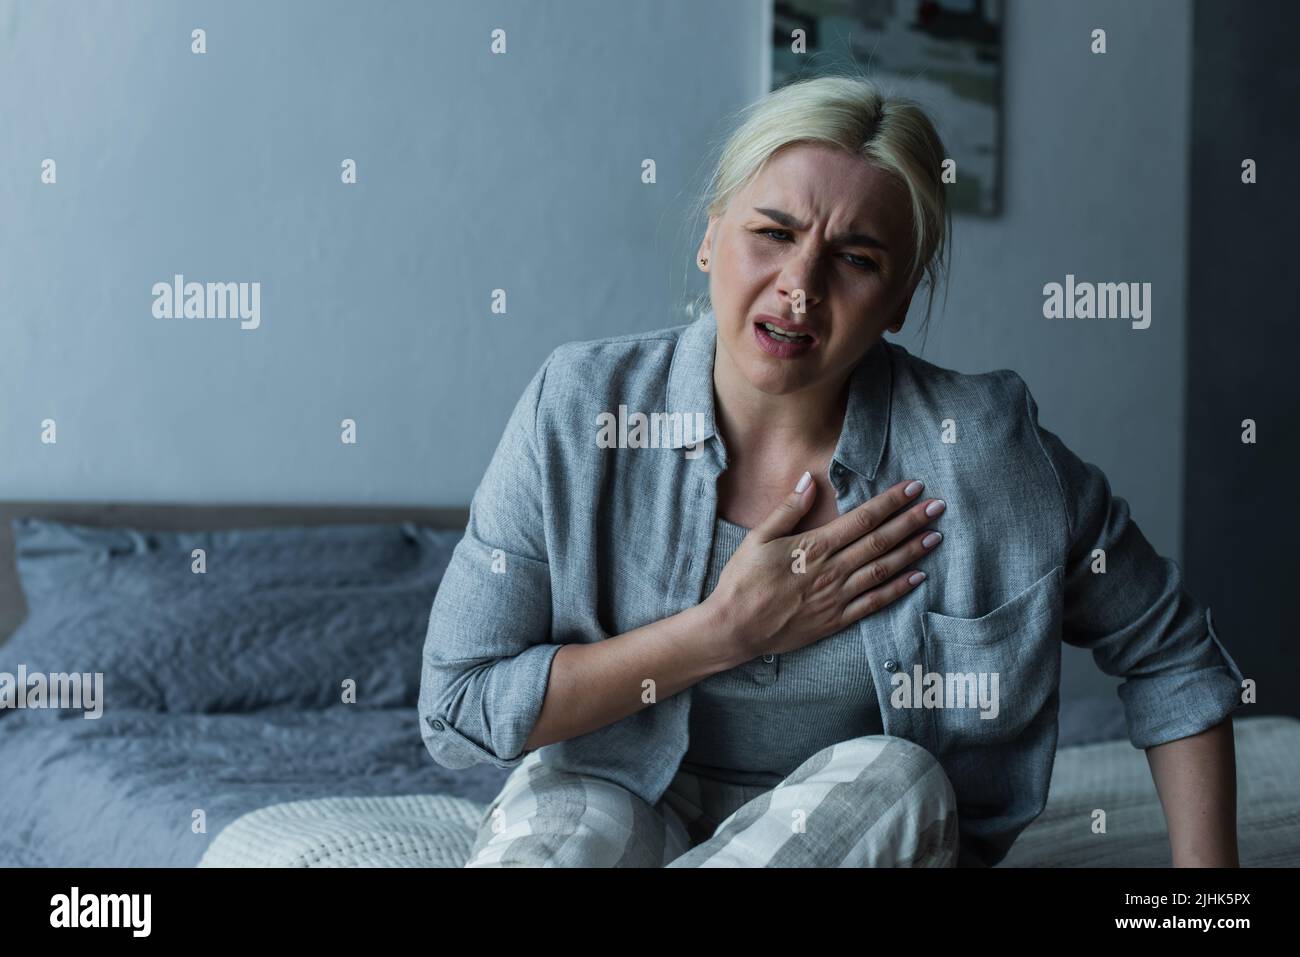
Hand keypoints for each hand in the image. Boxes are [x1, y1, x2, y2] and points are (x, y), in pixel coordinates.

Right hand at [704, 473, 943, 664]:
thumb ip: (789, 509)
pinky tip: (918, 577)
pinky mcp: (837, 620)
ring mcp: (837, 597)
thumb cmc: (742, 580)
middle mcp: (832, 571)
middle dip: (911, 521)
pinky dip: (898, 589)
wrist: (735, 628)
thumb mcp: (758, 538)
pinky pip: (875, 603)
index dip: (890, 502)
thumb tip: (811, 479)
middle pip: (880, 541)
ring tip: (936, 536)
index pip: (862, 519)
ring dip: (912, 552)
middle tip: (938, 506)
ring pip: (883, 570)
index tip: (914, 487)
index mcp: (814, 547)